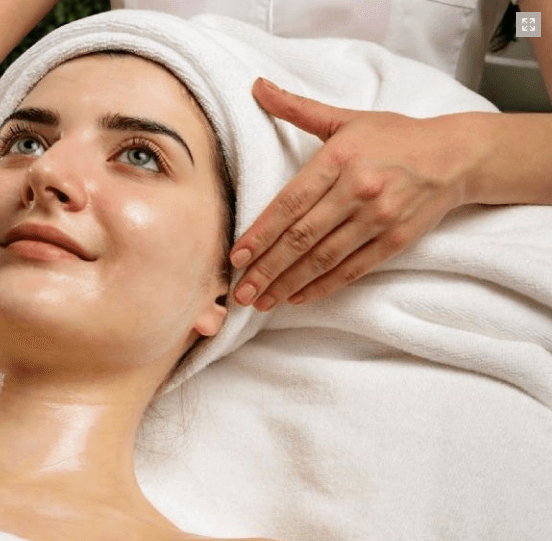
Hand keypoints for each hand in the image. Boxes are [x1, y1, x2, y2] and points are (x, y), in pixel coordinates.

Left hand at [231, 78, 471, 309]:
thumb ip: (297, 108)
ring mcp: (379, 218)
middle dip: (267, 267)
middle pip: (302, 237)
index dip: (261, 232)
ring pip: (324, 258)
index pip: (290, 203)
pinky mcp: (397, 240)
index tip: (237, 255)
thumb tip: (258, 87)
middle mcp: (358, 189)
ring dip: (289, 282)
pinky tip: (298, 297)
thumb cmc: (393, 136)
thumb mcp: (345, 118)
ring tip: (262, 301)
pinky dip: (324, 286)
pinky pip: (353, 269)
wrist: (456, 155)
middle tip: (241, 291)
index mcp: (340, 159)